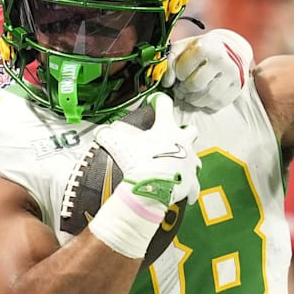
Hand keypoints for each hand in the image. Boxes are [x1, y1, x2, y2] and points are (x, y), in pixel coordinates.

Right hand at [94, 92, 200, 206]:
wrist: (151, 187)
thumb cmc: (138, 162)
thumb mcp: (117, 143)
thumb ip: (106, 134)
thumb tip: (99, 131)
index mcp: (167, 128)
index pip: (165, 105)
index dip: (158, 100)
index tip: (154, 101)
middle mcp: (183, 142)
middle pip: (190, 130)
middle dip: (184, 131)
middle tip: (172, 137)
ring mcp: (189, 162)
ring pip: (194, 157)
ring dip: (186, 160)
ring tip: (175, 166)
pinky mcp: (191, 181)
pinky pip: (193, 186)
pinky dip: (188, 189)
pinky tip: (183, 193)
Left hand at [162, 29, 252, 110]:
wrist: (228, 49)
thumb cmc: (201, 49)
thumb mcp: (182, 48)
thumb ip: (169, 62)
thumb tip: (167, 82)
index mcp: (206, 47)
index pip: (183, 71)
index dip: (178, 74)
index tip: (181, 71)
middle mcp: (221, 60)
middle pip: (195, 86)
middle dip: (185, 89)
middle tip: (184, 86)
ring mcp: (232, 75)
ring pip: (206, 98)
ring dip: (194, 99)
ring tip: (192, 92)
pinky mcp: (236, 88)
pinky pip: (217, 104)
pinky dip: (207, 103)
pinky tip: (204, 95)